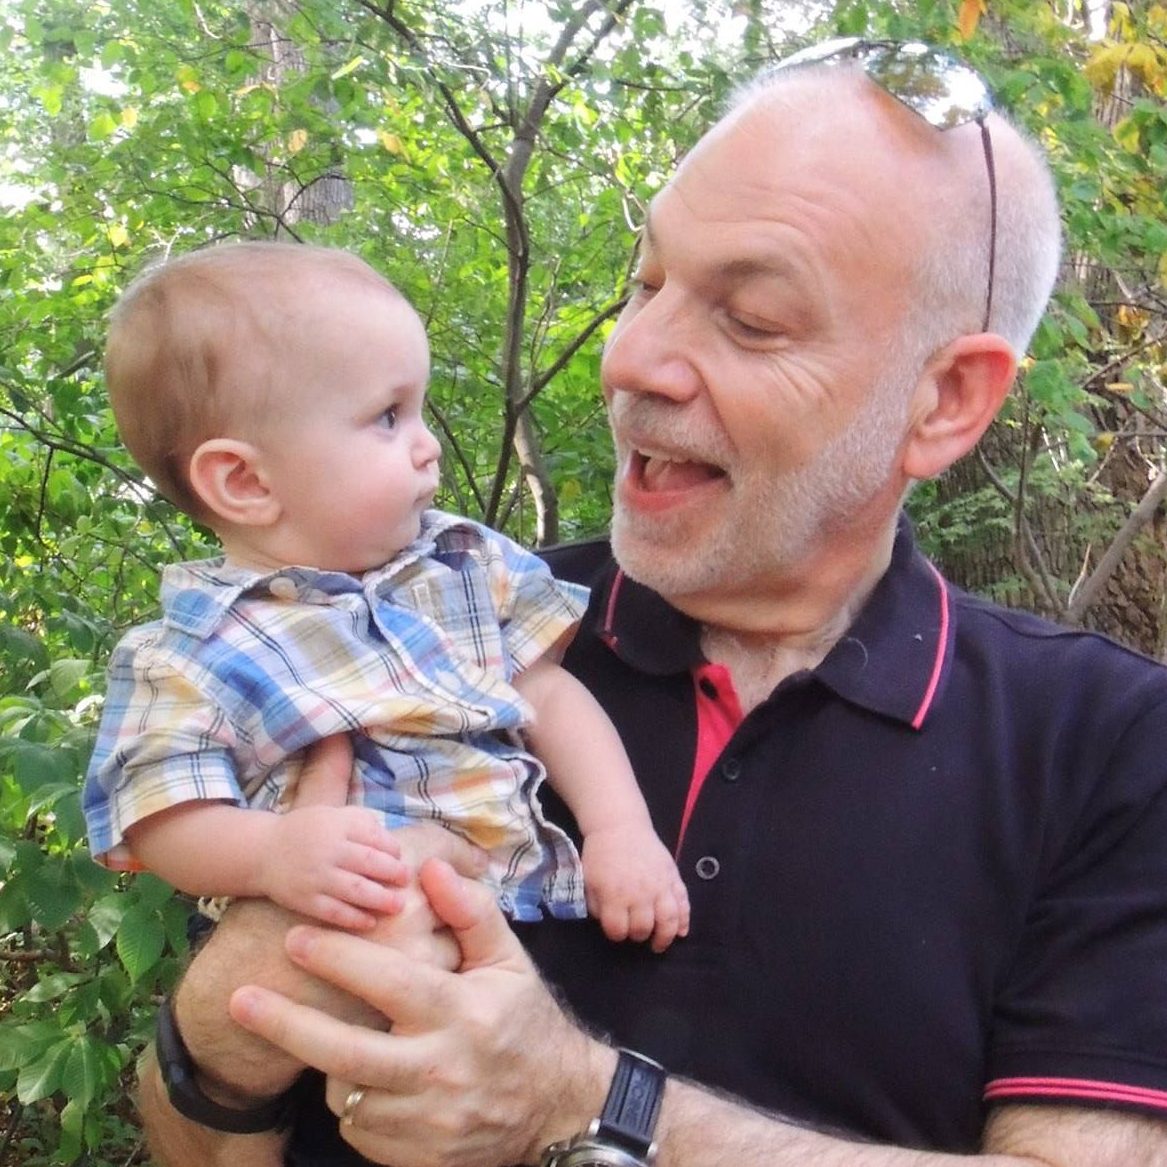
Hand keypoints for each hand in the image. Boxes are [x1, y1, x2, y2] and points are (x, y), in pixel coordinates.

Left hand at [229, 859, 613, 1166]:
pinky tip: (363, 1078)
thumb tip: (429, 869)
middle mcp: (440, 1069)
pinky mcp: (418, 1157)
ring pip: (346, 1093)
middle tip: (239, 998)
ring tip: (325, 1036)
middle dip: (285, 1024)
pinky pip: (359, 1130)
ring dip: (326, 1061)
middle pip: (346, 1051)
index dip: (339, 959)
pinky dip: (351, 1101)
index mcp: (462, 1013)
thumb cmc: (524, 1020)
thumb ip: (470, 913)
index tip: (295, 938)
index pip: (389, 982)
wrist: (555, 1106)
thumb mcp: (510, 961)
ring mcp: (427, 1121)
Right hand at [258, 804, 408, 929]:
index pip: (374, 837)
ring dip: (380, 899)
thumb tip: (393, 842)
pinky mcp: (305, 900)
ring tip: (397, 905)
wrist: (263, 852)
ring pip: (355, 890)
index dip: (392, 850)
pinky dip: (353, 918)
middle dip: (393, 873)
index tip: (400, 859)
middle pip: (368, 862)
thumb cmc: (308, 832)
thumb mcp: (334, 815)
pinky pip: (333, 912)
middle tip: (405, 881)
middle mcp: (328, 850)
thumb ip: (362, 822)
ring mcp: (316, 877)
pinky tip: (370, 922)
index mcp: (337, 825)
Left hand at [581, 824, 689, 951]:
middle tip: (635, 932)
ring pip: (669, 920)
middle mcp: (640, 893)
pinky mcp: (673, 876)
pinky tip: (681, 931)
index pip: (618, 930)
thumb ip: (596, 906)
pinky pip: (684, 903)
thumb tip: (608, 923)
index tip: (615, 930)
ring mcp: (660, 885)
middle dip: (638, 935)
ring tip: (659, 944)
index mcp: (615, 895)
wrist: (620, 825)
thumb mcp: (588, 880)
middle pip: (643, 928)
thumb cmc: (601, 854)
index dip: (615, 934)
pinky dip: (685, 920)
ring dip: (665, 936)